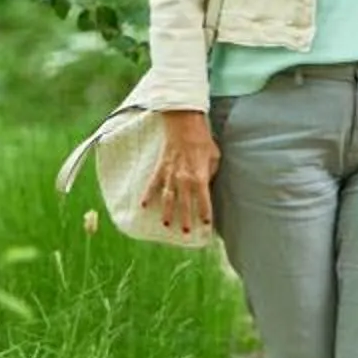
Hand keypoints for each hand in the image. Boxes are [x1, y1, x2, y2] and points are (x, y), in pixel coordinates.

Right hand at [148, 109, 220, 232]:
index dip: (205, 213)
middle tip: (184, 232)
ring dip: (167, 212)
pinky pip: (153, 184)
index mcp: (200, 177)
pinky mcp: (161, 168)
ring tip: (166, 225)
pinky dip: (147, 195)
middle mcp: (184, 179)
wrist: (184, 124)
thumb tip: (207, 184)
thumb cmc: (202, 140)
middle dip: (185, 219)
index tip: (206, 224)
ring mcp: (170, 175)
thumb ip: (211, 173)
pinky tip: (143, 206)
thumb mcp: (214, 157)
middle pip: (184, 204)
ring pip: (167, 198)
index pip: (204, 201)